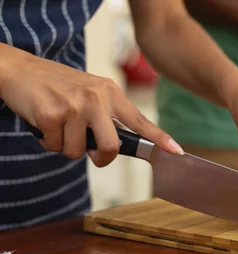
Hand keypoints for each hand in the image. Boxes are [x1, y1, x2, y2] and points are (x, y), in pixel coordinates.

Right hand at [0, 50, 183, 166]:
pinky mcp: (53, 115)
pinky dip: (47, 141)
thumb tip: (116, 147)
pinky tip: (44, 120)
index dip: (159, 139)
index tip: (175, 151)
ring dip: (66, 145)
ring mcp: (75, 107)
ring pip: (78, 152)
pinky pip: (55, 147)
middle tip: (90, 151)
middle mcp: (96, 99)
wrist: (20, 69)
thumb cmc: (59, 86)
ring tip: (59, 124)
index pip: (140, 121)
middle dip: (100, 158)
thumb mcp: (90, 92)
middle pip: (111, 147)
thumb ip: (107, 116)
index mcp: (110, 93)